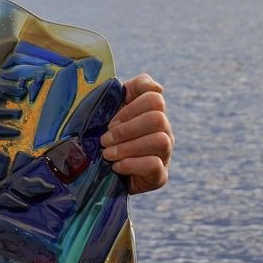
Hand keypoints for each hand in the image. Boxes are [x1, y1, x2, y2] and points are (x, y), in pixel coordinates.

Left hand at [101, 74, 173, 194]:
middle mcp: (163, 129)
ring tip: (108, 154)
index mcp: (151, 111)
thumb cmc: (103, 135)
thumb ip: (127, 89)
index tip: (111, 121)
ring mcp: (165, 152)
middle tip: (105, 140)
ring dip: (128, 147)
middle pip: (158, 118)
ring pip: (160, 141)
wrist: (98, 173)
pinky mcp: (160, 176)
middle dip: (127, 129)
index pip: (154, 97)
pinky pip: (154, 165)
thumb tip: (157, 87)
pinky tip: (117, 166)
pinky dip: (132, 164)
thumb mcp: (108, 109)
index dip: (131, 108)